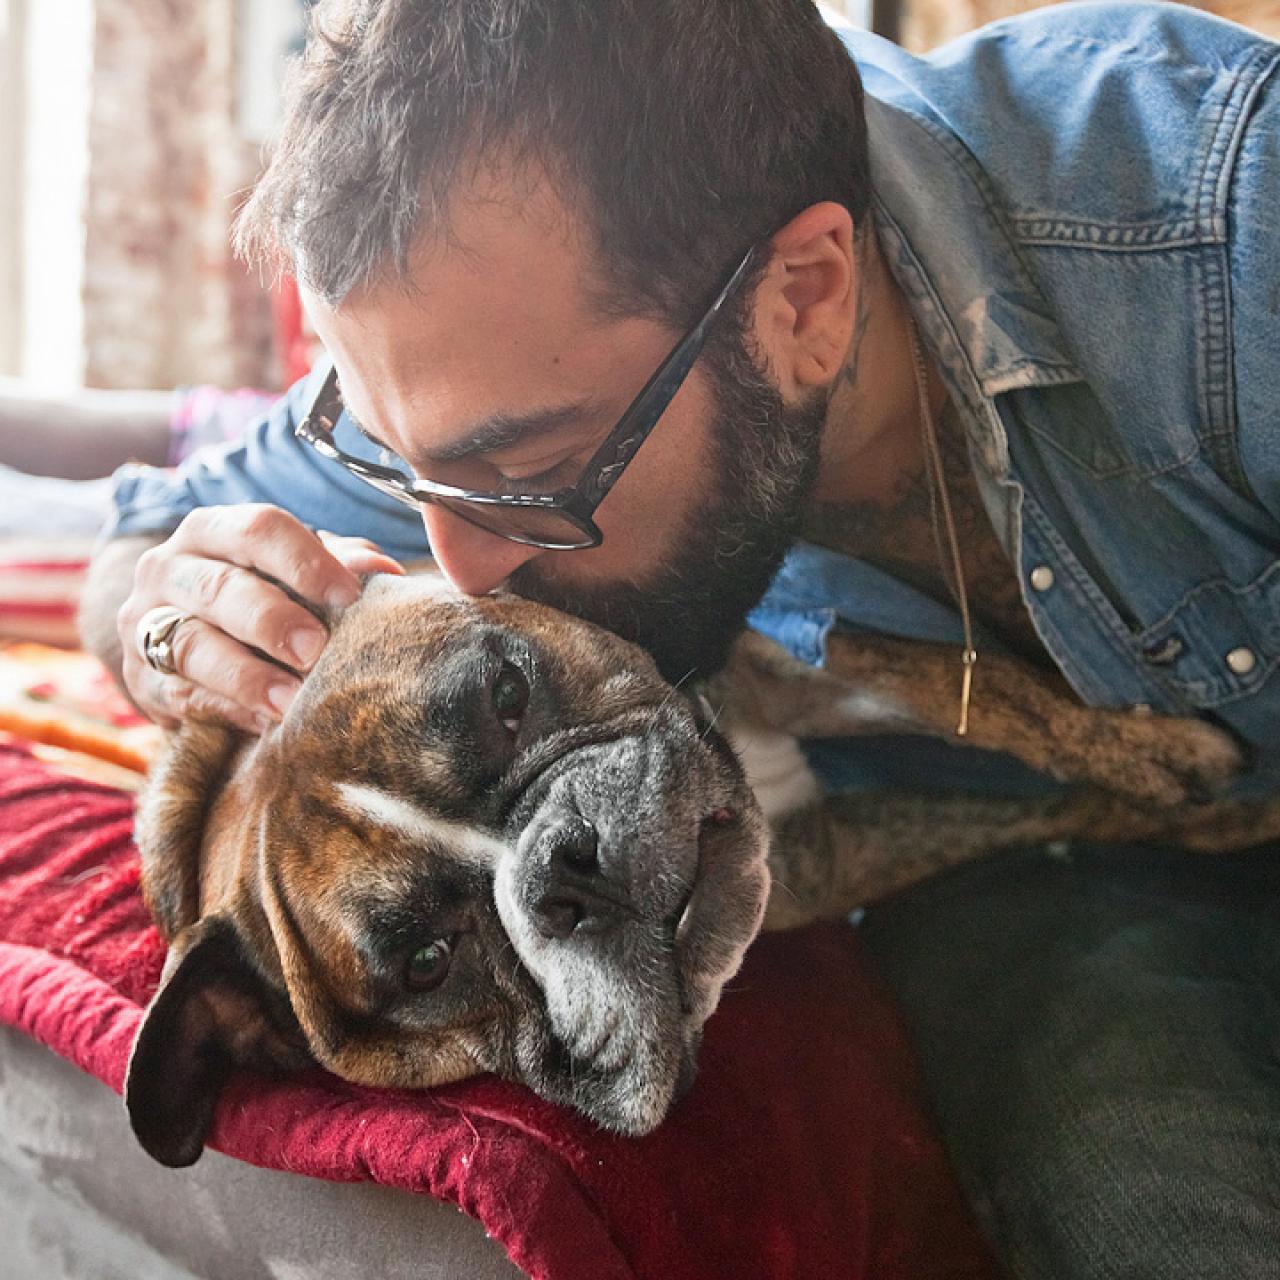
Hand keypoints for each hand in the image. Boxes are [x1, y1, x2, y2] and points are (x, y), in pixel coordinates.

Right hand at [117, 504, 403, 731]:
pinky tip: (264, 723)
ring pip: (192, 644)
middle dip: (271, 621)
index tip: (349, 596)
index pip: (257, 529)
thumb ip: (338, 565)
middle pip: (219, 587)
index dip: (305, 561)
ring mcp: (145, 623)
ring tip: (291, 701)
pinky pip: (181, 695)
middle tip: (316, 650)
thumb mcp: (298, 573)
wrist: (190, 641)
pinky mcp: (139, 678)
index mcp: (212, 530)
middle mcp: (167, 568)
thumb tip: (381, 568)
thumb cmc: (262, 593)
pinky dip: (227, 710)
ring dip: (246, 676)